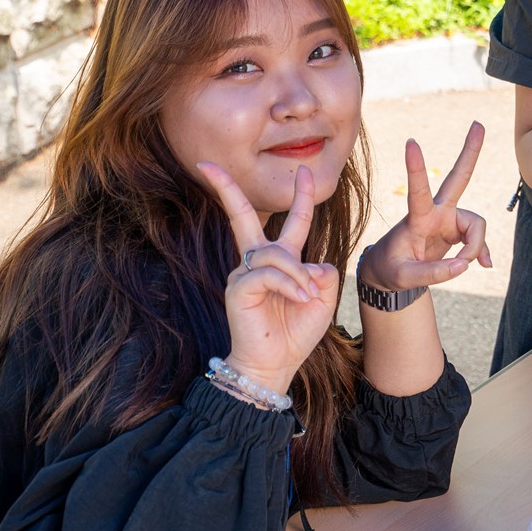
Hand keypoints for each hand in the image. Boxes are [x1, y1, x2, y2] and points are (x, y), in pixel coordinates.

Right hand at [198, 161, 340, 396]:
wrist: (276, 364)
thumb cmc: (296, 332)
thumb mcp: (322, 298)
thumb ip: (324, 274)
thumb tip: (313, 263)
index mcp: (281, 261)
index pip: (291, 222)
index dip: (300, 197)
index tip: (304, 172)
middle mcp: (258, 261)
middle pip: (242, 217)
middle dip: (227, 189)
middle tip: (207, 166)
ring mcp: (244, 273)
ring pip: (277, 254)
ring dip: (299, 275)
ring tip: (307, 297)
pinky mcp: (238, 288)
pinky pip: (269, 274)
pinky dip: (290, 285)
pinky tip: (298, 298)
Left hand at [362, 120, 490, 289]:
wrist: (391, 273)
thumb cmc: (391, 270)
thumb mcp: (404, 277)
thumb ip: (433, 273)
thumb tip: (464, 265)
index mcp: (417, 218)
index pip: (417, 191)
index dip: (415, 168)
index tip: (411, 142)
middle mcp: (436, 212)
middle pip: (458, 179)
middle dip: (470, 153)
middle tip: (478, 124)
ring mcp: (449, 220)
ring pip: (476, 224)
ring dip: (474, 247)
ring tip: (466, 265)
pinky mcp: (456, 230)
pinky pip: (477, 240)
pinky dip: (480, 253)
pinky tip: (484, 264)